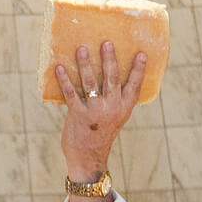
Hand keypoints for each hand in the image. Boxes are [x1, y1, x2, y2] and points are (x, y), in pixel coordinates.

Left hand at [56, 42, 145, 181]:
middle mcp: (112, 108)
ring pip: (90, 83)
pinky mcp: (78, 116)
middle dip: (109, 60)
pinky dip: (65, 80)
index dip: (138, 70)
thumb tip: (101, 73)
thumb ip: (112, 99)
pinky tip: (60, 67)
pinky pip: (71, 94)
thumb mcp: (114, 117)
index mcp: (124, 108)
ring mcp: (95, 112)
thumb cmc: (99, 134)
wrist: (88, 158)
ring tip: (81, 48)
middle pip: (112, 79)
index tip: (141, 54)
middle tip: (106, 42)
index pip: (135, 86)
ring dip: (85, 65)